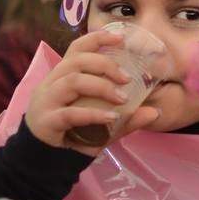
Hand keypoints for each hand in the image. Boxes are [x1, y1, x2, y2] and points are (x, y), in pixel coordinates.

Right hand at [24, 28, 159, 155]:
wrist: (43, 161)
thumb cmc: (72, 136)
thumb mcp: (102, 124)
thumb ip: (125, 118)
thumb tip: (154, 112)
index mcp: (62, 77)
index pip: (76, 48)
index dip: (97, 38)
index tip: (121, 38)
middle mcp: (51, 84)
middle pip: (77, 61)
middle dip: (105, 65)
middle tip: (128, 79)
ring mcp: (46, 102)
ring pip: (72, 81)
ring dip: (101, 87)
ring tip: (122, 99)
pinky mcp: (46, 122)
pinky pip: (70, 113)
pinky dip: (93, 114)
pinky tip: (110, 117)